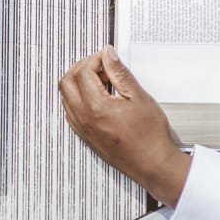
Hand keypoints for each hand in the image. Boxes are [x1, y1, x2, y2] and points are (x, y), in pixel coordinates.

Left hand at [59, 46, 191, 205]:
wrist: (153, 164)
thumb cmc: (150, 136)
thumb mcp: (139, 97)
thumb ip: (120, 73)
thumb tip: (108, 55)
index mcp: (96, 107)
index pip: (83, 72)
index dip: (95, 59)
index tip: (107, 58)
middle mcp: (84, 119)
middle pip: (67, 82)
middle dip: (81, 67)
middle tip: (100, 65)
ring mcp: (82, 129)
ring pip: (65, 96)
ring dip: (77, 82)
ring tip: (100, 79)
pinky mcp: (85, 136)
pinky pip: (70, 111)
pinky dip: (77, 97)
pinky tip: (96, 96)